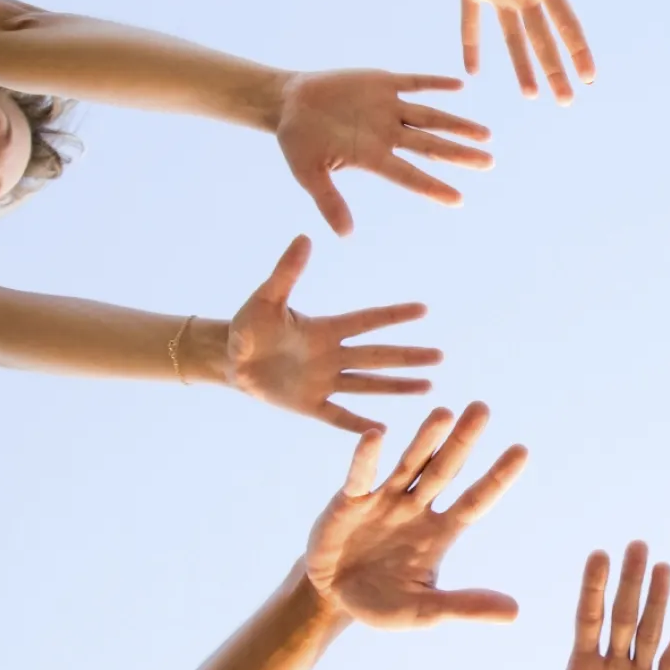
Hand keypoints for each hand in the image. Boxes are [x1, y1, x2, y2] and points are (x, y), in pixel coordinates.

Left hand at [226, 235, 441, 433]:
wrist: (230, 359)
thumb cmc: (248, 325)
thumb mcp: (266, 298)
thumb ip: (286, 272)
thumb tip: (304, 237)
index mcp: (324, 330)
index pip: (366, 321)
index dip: (393, 315)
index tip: (423, 310)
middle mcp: (331, 356)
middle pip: (376, 356)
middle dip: (407, 357)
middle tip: (439, 356)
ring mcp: (323, 382)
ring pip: (367, 386)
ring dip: (396, 386)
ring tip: (428, 387)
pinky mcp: (309, 405)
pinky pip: (337, 416)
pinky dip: (357, 425)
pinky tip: (382, 432)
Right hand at [273, 69, 489, 235]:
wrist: (289, 103)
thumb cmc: (297, 142)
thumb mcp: (308, 173)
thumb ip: (329, 201)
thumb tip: (346, 235)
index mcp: (372, 157)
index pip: (409, 175)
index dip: (432, 187)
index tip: (458, 200)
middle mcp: (387, 134)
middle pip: (430, 146)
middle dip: (459, 154)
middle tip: (489, 163)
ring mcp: (388, 109)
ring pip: (430, 117)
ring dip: (457, 124)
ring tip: (484, 134)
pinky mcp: (382, 84)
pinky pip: (414, 83)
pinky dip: (434, 83)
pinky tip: (459, 86)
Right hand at [305, 402, 526, 627]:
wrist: (331, 599)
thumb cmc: (383, 602)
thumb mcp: (425, 611)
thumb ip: (465, 607)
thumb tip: (516, 613)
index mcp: (441, 531)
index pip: (476, 500)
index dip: (497, 477)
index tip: (522, 450)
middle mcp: (417, 507)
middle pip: (446, 470)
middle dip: (463, 441)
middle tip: (483, 409)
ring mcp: (384, 500)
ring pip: (409, 465)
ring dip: (424, 440)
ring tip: (443, 412)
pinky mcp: (349, 503)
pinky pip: (360, 478)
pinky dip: (366, 459)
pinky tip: (375, 435)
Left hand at [451, 0, 633, 104]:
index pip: (567, 23)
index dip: (579, 51)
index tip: (590, 78)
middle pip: (543, 40)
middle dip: (555, 71)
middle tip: (567, 102)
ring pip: (512, 39)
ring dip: (522, 67)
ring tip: (532, 96)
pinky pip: (470, 22)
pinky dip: (471, 46)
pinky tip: (472, 72)